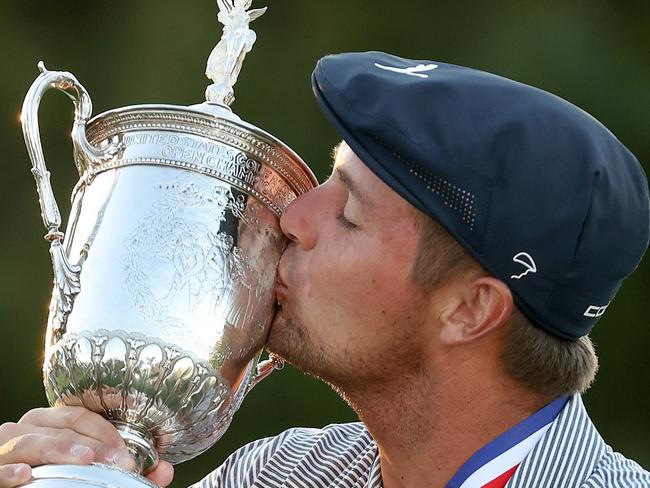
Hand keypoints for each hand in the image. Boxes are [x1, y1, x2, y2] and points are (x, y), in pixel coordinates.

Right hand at [0, 407, 172, 486]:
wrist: (16, 484)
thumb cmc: (49, 472)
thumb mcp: (88, 468)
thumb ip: (126, 470)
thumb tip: (164, 472)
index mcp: (49, 422)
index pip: (80, 416)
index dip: (106, 432)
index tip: (127, 454)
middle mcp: (26, 429)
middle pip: (60, 426)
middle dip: (92, 443)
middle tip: (115, 461)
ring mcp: (4, 448)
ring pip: (30, 439)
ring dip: (59, 448)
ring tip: (84, 459)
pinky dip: (10, 469)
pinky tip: (27, 474)